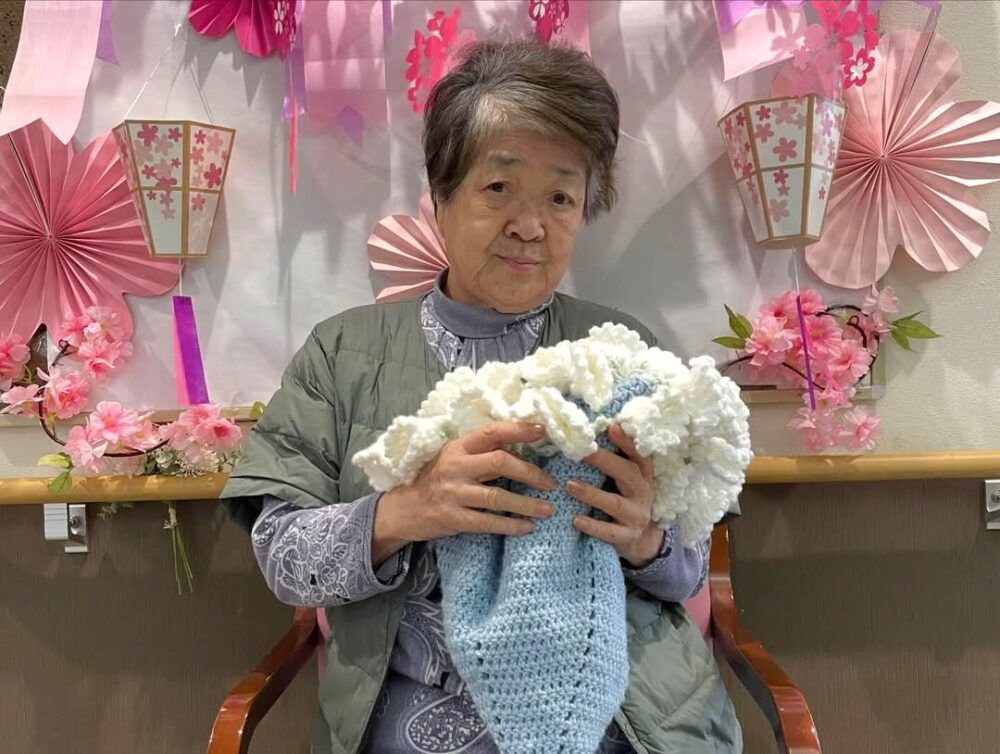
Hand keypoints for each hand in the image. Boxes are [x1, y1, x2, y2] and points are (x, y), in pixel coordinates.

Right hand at [372, 422, 556, 564]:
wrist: (403, 508)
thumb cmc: (435, 478)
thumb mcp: (453, 457)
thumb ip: (481, 451)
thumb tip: (521, 444)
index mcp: (458, 447)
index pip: (491, 432)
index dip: (518, 429)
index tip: (542, 432)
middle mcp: (456, 466)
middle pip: (500, 462)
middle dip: (530, 473)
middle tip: (551, 483)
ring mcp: (454, 493)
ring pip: (497, 497)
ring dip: (527, 504)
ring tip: (548, 509)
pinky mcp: (453, 518)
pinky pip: (487, 523)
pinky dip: (510, 525)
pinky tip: (527, 527)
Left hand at [569, 424, 662, 567]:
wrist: (641, 539)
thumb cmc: (624, 498)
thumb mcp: (624, 478)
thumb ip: (612, 460)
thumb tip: (585, 434)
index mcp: (642, 474)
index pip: (639, 454)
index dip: (627, 441)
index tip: (612, 427)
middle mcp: (643, 492)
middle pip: (628, 473)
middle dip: (605, 461)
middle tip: (582, 451)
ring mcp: (637, 515)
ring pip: (616, 503)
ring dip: (593, 494)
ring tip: (570, 486)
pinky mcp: (627, 536)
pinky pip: (610, 532)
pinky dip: (594, 526)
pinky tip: (576, 520)